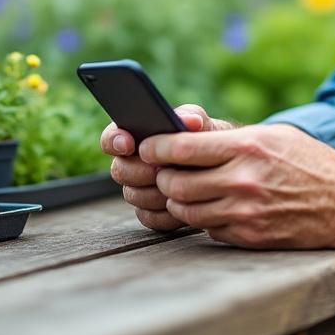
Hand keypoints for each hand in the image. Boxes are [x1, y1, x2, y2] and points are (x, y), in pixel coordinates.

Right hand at [101, 104, 232, 232]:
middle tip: (160, 169)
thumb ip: (192, 116)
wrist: (223, 171)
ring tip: (178, 184)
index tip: (128, 144)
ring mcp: (140, 190)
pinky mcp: (152, 213)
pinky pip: (148, 217)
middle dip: (140, 170)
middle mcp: (133, 164)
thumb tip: (188, 121)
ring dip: (156, 191)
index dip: (114, 141)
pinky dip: (165, 212)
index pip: (111, 139)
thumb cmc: (208, 142)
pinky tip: (183, 203)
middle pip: (119, 171)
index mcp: (138, 138)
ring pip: (133, 195)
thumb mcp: (203, 124)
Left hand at [142, 122, 334, 248]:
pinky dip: (203, 219)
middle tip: (164, 173)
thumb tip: (184, 132)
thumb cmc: (308, 162)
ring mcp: (245, 212)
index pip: (181, 148)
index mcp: (247, 147)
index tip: (147, 147)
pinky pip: (207, 229)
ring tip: (184, 192)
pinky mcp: (249, 236)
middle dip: (162, 178)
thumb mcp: (273, 135)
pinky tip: (213, 208)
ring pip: (185, 211)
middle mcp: (243, 180)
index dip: (155, 148)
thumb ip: (229, 136)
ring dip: (178, 202)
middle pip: (174, 184)